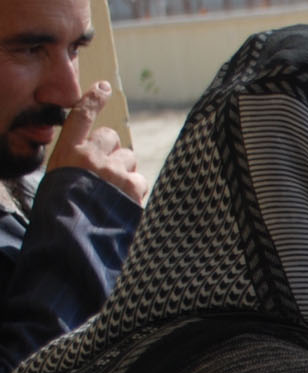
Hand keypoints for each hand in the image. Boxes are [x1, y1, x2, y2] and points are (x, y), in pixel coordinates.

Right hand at [46, 82, 147, 205]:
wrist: (74, 239)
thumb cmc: (61, 211)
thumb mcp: (57, 181)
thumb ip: (75, 164)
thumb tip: (93, 159)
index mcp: (67, 153)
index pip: (81, 116)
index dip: (94, 99)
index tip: (104, 87)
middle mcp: (92, 156)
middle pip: (111, 137)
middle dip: (111, 151)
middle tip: (104, 172)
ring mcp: (114, 170)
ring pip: (128, 158)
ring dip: (124, 171)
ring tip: (112, 193)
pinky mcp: (133, 187)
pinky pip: (140, 180)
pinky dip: (134, 191)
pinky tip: (122, 204)